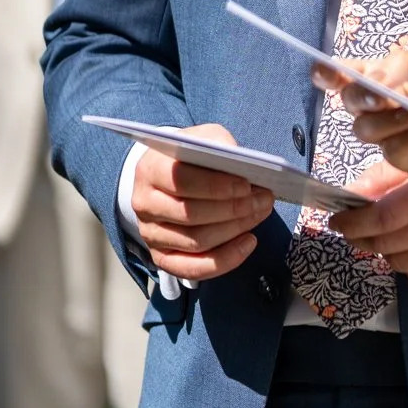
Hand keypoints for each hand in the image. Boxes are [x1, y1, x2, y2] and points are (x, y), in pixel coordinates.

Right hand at [130, 124, 274, 283]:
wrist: (169, 176)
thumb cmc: (191, 157)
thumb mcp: (204, 138)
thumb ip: (220, 145)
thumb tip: (244, 165)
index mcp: (150, 169)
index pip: (179, 180)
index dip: (214, 186)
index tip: (246, 185)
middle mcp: (144, 204)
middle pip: (189, 214)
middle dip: (232, 209)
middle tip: (263, 200)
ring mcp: (150, 234)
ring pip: (196, 241)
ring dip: (235, 230)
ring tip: (260, 214)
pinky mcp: (162, 257)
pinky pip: (194, 268)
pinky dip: (226, 260)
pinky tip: (249, 242)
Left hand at [331, 163, 407, 290]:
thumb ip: (388, 178)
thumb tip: (349, 193)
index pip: (382, 218)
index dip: (353, 223)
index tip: (338, 221)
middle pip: (385, 243)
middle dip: (362, 238)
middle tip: (356, 230)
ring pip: (400, 263)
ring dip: (388, 251)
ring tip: (394, 237)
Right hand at [333, 48, 407, 178]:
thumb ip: (399, 64)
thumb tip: (370, 79)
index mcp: (387, 77)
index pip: (348, 75)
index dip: (329, 74)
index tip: (322, 71)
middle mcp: (384, 105)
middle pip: (349, 103)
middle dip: (360, 99)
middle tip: (382, 96)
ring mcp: (393, 133)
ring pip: (365, 130)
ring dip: (389, 120)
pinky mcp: (406, 158)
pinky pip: (391, 150)